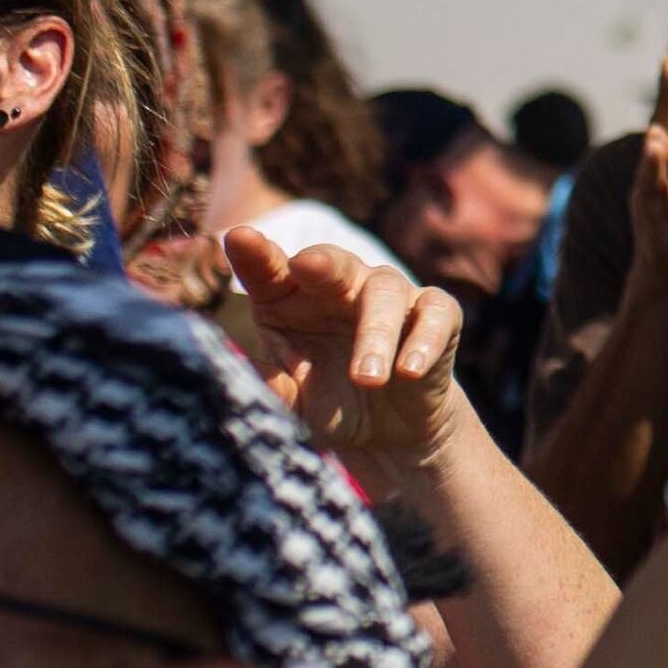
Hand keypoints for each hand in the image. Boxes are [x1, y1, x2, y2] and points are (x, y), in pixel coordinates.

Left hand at [229, 226, 472, 498]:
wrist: (390, 429)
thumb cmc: (329, 404)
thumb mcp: (292, 404)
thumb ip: (268, 388)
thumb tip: (232, 378)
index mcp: (289, 299)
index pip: (269, 270)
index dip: (255, 253)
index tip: (239, 238)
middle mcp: (339, 287)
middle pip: (332, 262)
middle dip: (321, 261)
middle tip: (307, 266)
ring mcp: (389, 295)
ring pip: (384, 291)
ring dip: (375, 334)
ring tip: (366, 379)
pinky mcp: (436, 314)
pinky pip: (436, 312)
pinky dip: (424, 340)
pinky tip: (410, 371)